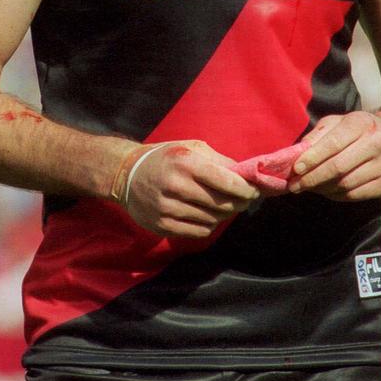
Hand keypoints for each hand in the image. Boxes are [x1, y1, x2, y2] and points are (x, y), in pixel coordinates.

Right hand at [125, 140, 259, 237]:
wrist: (126, 174)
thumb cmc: (166, 157)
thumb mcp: (192, 148)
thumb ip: (220, 161)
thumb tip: (248, 176)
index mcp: (186, 162)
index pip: (227, 182)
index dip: (246, 190)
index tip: (254, 191)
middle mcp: (176, 185)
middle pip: (222, 204)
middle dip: (239, 203)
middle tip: (244, 200)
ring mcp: (168, 208)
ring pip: (212, 220)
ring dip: (223, 215)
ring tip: (224, 206)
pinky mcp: (162, 225)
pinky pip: (198, 232)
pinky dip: (209, 225)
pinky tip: (207, 216)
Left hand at [289, 111, 380, 200]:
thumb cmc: (358, 130)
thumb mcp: (338, 123)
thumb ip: (317, 136)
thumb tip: (296, 155)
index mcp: (363, 123)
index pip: (333, 143)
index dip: (313, 158)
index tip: (296, 169)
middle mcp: (378, 142)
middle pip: (339, 167)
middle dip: (313, 178)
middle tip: (295, 185)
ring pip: (346, 184)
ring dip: (323, 188)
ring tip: (309, 187)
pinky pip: (356, 195)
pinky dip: (337, 195)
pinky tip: (327, 191)